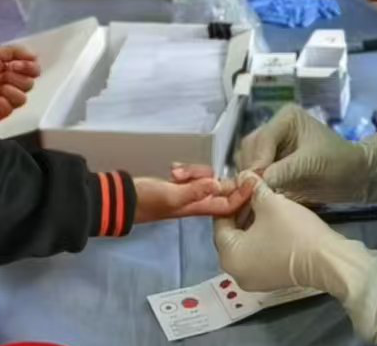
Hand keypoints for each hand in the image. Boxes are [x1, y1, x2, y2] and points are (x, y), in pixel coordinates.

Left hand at [0, 45, 38, 121]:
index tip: (14, 64)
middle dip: (16, 78)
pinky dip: (3, 102)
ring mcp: (4, 99)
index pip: (33, 71)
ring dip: (10, 90)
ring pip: (22, 99)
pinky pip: (9, 109)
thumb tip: (36, 56)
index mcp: (12, 70)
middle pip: (29, 85)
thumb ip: (18, 51)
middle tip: (0, 75)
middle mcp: (10, 85)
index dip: (29, 68)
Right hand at [135, 169, 256, 222]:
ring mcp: (187, 192)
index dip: (242, 195)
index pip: (228, 204)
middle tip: (183, 173)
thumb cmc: (147, 200)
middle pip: (216, 185)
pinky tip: (172, 168)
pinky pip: (190, 174)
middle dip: (206, 175)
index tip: (252, 179)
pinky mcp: (177, 184)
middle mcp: (196, 200)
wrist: (123, 199)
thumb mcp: (171, 195)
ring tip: (174, 171)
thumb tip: (218, 184)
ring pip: (203, 177)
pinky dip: (184, 170)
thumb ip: (194, 190)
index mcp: (198, 207)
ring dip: (191, 171)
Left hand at [213, 178, 376, 342]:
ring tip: (265, 200)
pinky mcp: (270, 279)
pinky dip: (261, 236)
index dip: (230, 198)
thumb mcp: (270, 202)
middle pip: (231, 233)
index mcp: (229, 256)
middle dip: (241, 210)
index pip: (219, 221)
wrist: (329, 260)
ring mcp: (254, 279)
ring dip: (252, 222)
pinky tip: (273, 219)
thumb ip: (252, 188)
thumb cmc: (294, 231)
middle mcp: (235, 272)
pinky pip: (258, 253)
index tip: (240, 183)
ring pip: (245, 243)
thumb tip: (242, 176)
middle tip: (253, 189)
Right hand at [237, 105, 376, 204]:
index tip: (255, 184)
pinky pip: (254, 172)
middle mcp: (274, 128)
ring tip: (251, 196)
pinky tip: (255, 196)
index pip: (262, 139)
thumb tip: (256, 181)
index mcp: (285, 118)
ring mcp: (272, 146)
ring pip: (247, 161)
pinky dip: (254, 184)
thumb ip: (283, 171)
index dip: (257, 162)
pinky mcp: (272, 163)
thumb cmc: (338, 163)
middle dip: (250, 170)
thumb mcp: (311, 164)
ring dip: (249, 178)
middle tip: (249, 193)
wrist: (354, 178)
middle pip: (249, 148)